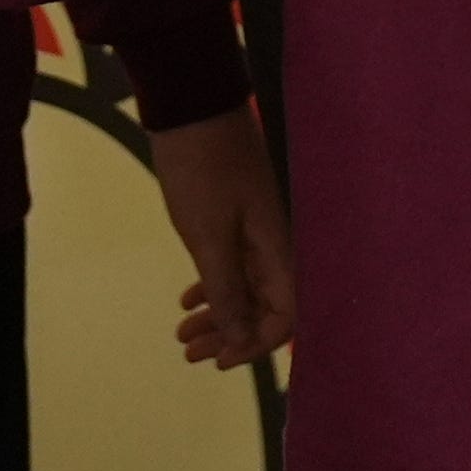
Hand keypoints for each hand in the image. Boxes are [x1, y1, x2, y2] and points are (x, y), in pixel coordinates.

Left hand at [143, 106, 299, 370]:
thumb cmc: (203, 172)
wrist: (191, 109)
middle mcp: (275, 244)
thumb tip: (242, 335)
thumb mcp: (209, 237)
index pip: (288, 314)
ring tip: (182, 336)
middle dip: (232, 336)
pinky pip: (233, 268)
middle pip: (267, 308)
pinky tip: (187, 299)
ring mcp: (256, 232)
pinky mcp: (236, 220)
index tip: (220, 360)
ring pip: (246, 289)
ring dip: (218, 316)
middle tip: (190, 354)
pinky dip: (212, 288)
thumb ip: (228, 288)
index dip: (257, 344)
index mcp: (278, 249)